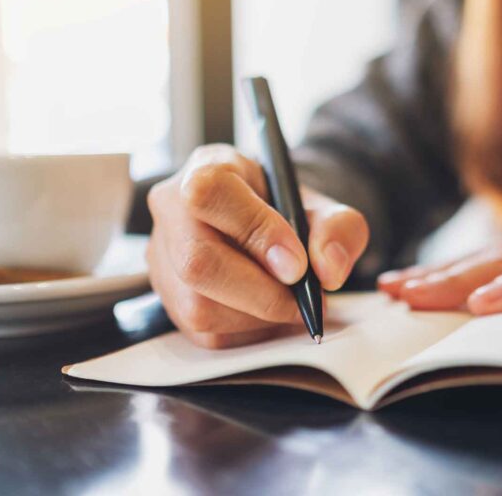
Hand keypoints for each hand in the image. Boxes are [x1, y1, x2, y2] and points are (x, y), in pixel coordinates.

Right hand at [147, 144, 368, 347]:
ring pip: (199, 307)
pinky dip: (249, 332)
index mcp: (208, 168)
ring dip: (258, 317)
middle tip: (301, 300)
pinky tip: (270, 313)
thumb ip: (338, 229)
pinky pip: (205, 333)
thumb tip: (328, 270)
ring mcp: (162, 257)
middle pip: (196, 262)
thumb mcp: (324, 208)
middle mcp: (172, 209)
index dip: (256, 232)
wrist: (270, 227)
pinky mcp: (169, 299)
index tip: (297, 264)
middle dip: (261, 293)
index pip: (211, 194)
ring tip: (289, 303)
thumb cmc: (290, 213)